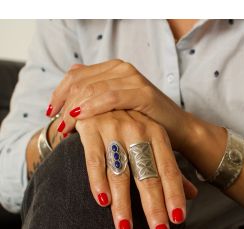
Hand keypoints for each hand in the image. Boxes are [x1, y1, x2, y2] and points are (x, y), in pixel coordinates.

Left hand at [47, 60, 191, 150]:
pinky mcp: (142, 92)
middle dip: (63, 104)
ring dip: (73, 108)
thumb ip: (96, 95)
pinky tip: (80, 117)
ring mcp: (132, 78)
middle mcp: (121, 68)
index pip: (75, 75)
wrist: (176, 128)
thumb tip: (70, 91)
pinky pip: (110, 97)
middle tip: (57, 125)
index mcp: (113, 69)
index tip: (50, 113)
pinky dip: (92, 107)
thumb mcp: (116, 107)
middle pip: (80, 82)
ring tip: (65, 128)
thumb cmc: (143, 121)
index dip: (58, 93)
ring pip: (91, 89)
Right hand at [75, 110, 196, 228]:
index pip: (169, 169)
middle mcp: (137, 129)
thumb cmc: (127, 125)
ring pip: (120, 172)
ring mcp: (113, 128)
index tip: (177, 220)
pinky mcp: (90, 129)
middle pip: (148, 175)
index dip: (174, 195)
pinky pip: (94, 160)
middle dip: (153, 206)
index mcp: (156, 132)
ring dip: (123, 203)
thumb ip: (169, 168)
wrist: (97, 96)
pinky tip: (102, 202)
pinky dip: (97, 181)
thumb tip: (193, 194)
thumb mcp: (152, 140)